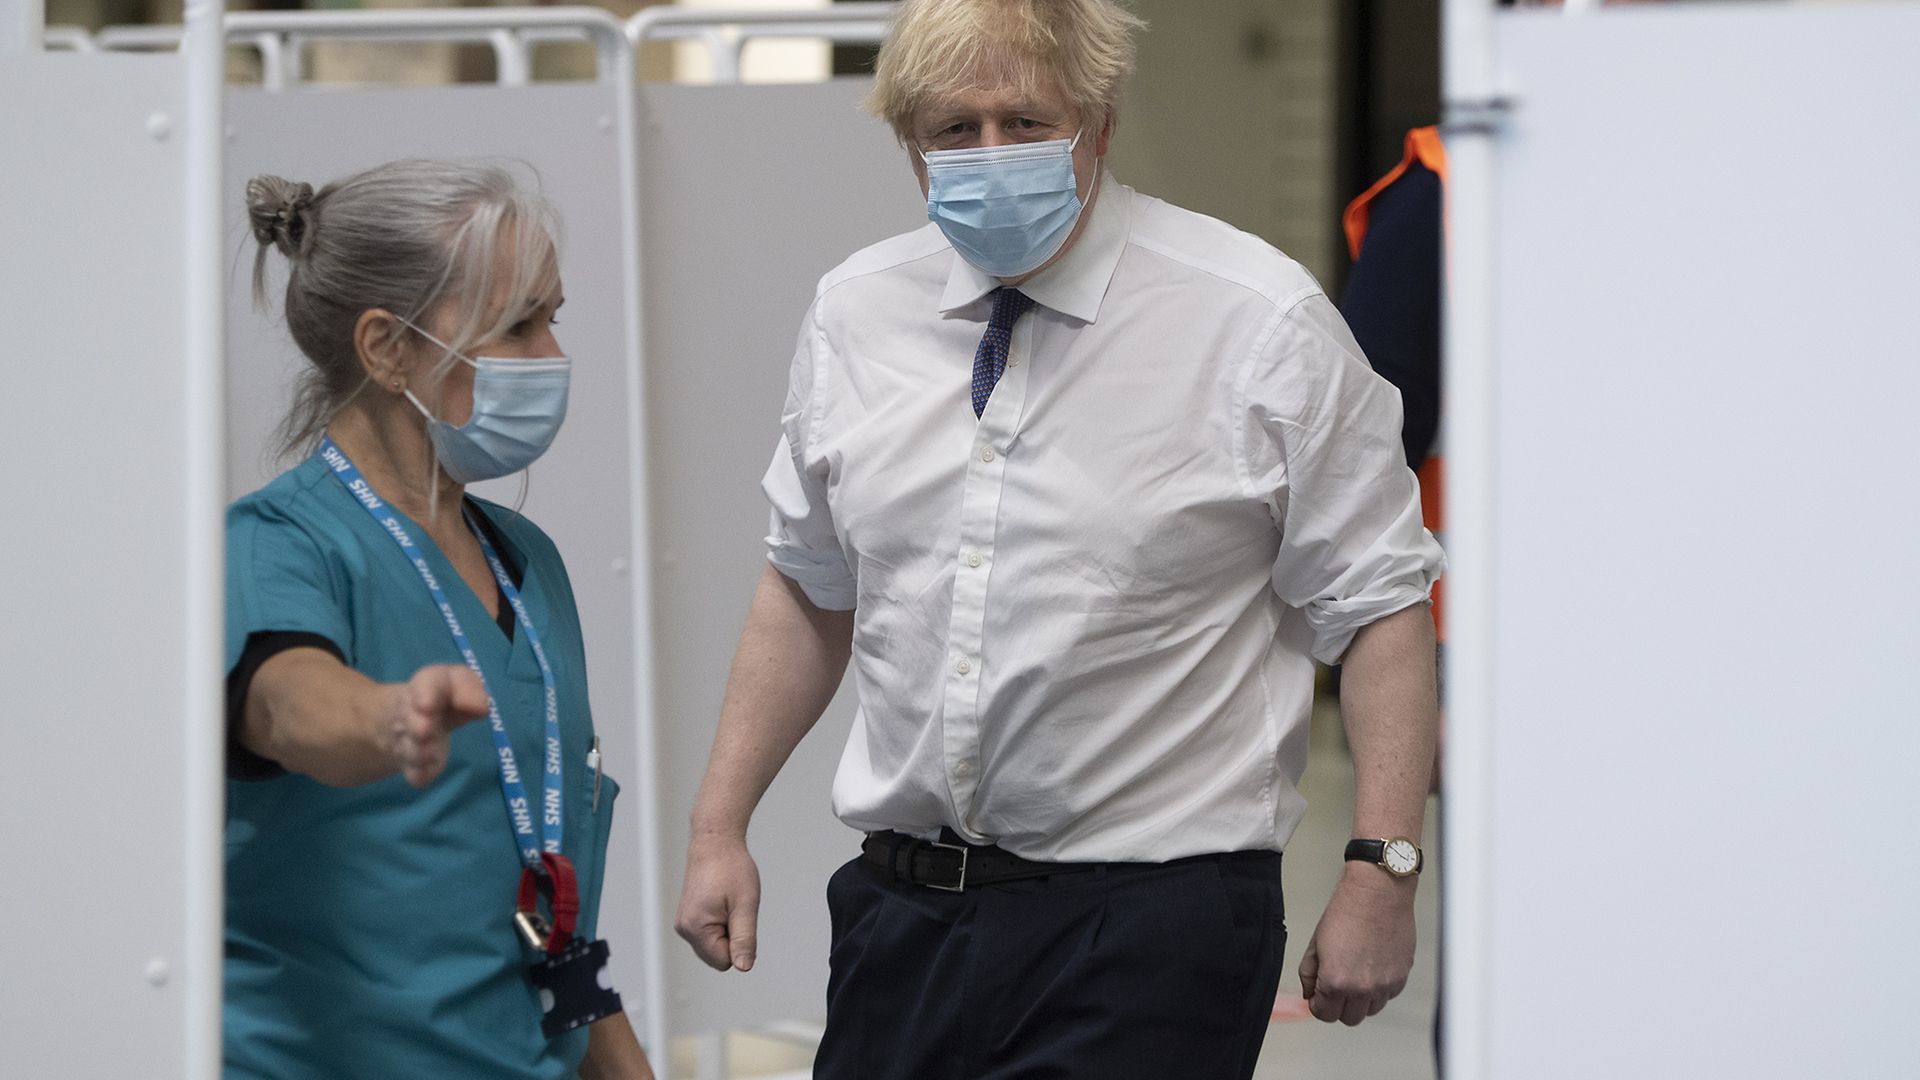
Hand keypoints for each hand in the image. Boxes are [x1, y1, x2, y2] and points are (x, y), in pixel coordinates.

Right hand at [378, 664, 488, 786]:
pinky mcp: (414, 764)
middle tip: (424, 730)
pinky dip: (420, 774)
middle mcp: (412, 714)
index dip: (426, 693)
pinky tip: (424, 775)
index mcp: (425, 688)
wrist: (407, 717)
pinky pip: (414, 772)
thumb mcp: (456, 683)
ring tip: (428, 753)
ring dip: (419, 752)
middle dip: (417, 725)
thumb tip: (482, 707)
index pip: (425, 684)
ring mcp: (410, 741)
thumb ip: (470, 688)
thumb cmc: (442, 696)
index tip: (427, 704)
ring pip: (411, 749)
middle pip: (413, 720)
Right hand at [675, 835, 760, 971]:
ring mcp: (684, 923)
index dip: (739, 943)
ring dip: (727, 930)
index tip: (739, 916)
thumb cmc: (731, 869)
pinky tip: (722, 902)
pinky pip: (709, 935)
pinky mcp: (688, 917)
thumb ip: (744, 939)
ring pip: (714, 946)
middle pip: (716, 957)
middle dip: (731, 937)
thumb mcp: (745, 905)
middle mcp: (684, 929)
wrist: (716, 843)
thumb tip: (744, 967)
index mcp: (695, 928)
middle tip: (734, 908)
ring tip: (728, 903)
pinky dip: (720, 923)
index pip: (724, 961)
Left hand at [1298, 866, 1416, 1025]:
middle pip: (1348, 1018)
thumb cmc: (1346, 912)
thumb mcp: (1315, 943)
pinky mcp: (1401, 977)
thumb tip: (1310, 994)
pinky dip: (1379, 988)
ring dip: (1360, 999)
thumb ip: (1309, 974)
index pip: (1324, 1014)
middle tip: (1336, 985)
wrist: (1378, 893)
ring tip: (1355, 973)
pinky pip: (1387, 996)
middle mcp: (1362, 989)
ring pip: (1370, 1010)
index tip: (1319, 995)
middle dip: (1338, 1005)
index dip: (1318, 1004)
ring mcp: (1384, 985)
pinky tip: (1372, 966)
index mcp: (1336, 981)